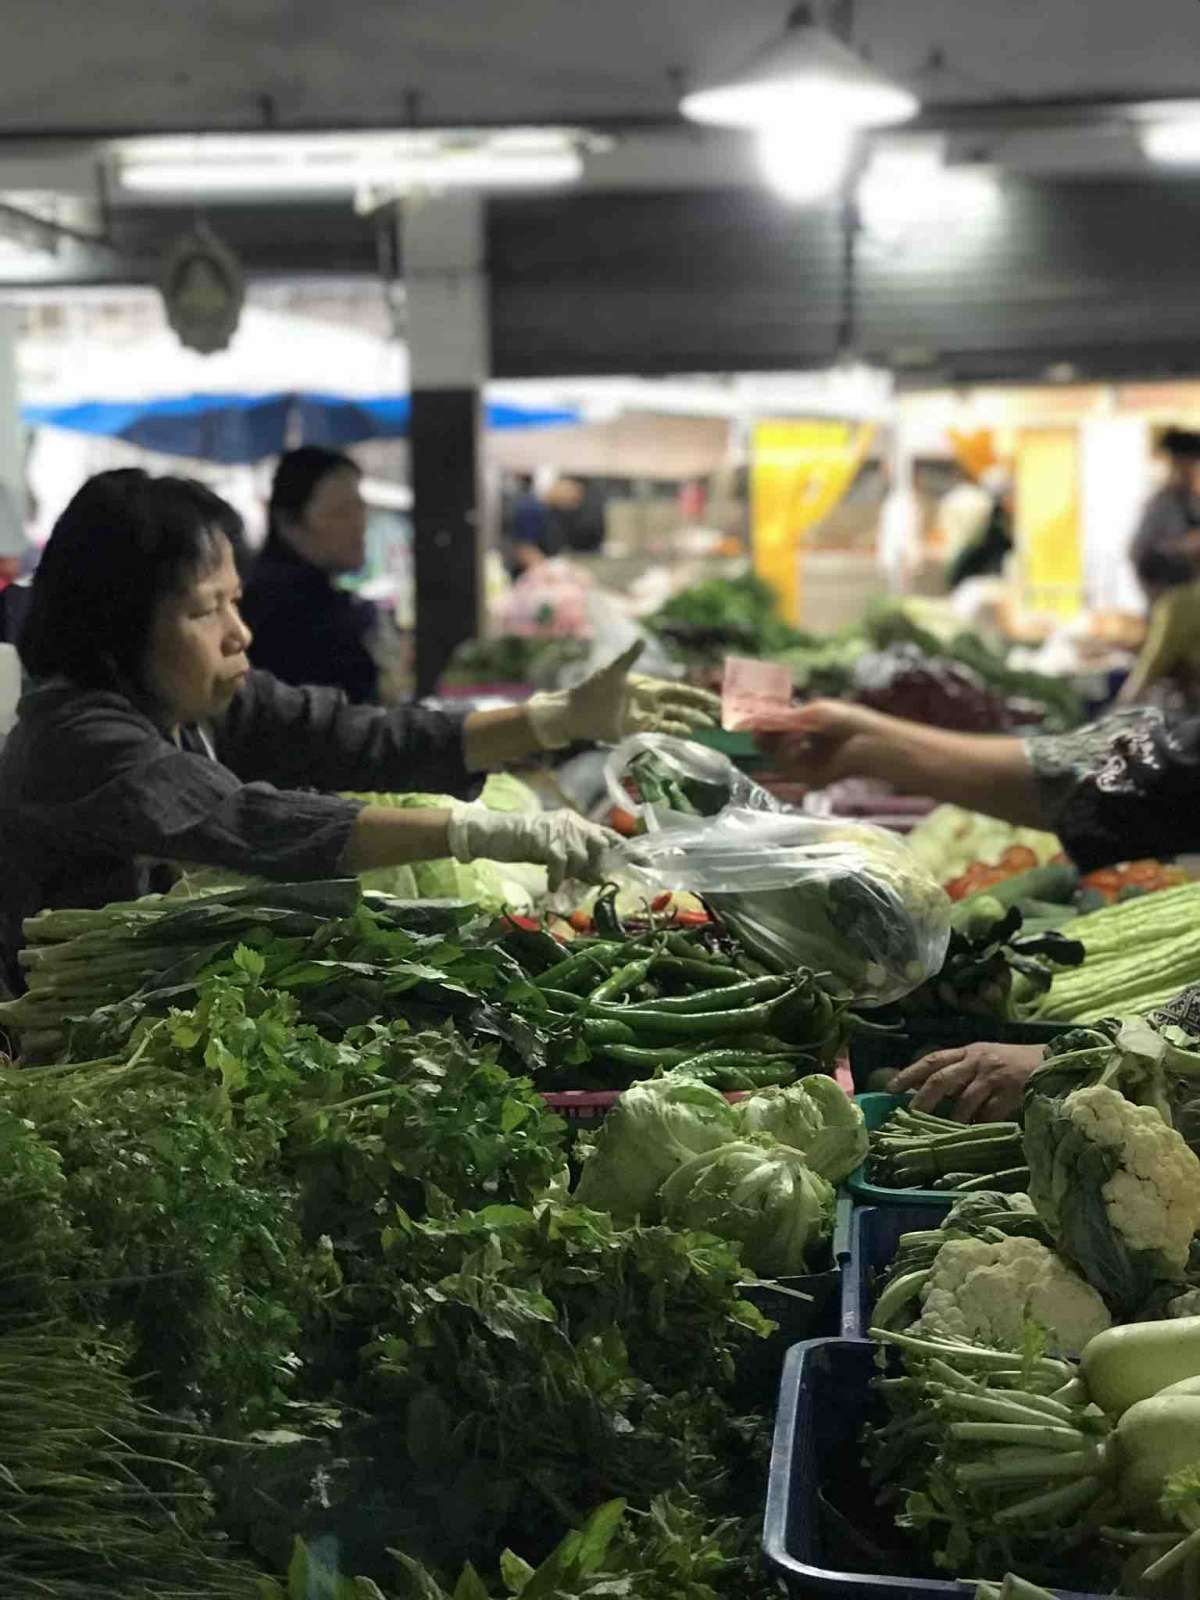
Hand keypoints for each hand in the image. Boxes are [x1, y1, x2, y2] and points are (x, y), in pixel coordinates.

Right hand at [447, 806, 617, 891]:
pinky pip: (561, 864)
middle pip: (599, 844)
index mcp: (577, 822)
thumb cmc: (523, 843)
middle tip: (587, 879)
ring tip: (559, 878)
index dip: (628, 849)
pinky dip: (558, 878)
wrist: (494, 834)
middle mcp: (572, 822)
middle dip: (596, 865)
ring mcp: (559, 829)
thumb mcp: (555, 850)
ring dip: (573, 873)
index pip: (609, 834)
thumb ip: (577, 859)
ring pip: (581, 857)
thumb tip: (599, 876)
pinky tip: (552, 885)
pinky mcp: (545, 839)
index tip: (647, 863)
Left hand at [527, 641, 719, 748]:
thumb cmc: (593, 688)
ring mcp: (644, 718)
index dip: (696, 696)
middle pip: (681, 707)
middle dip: (699, 711)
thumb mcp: (613, 671)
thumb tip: (641, 639)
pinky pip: (659, 733)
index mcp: (648, 687)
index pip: (678, 692)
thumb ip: (629, 657)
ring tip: (707, 726)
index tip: (712, 700)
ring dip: (690, 723)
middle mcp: (650, 703)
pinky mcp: (636, 732)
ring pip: (673, 721)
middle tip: (718, 716)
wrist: (576, 711)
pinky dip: (673, 733)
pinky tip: (686, 735)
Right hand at [756, 699, 890, 787]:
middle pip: (770, 747)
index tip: (749, 719)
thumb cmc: (849, 721)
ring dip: (777, 742)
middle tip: (756, 727)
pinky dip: (788, 752)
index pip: (775, 731)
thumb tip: (753, 718)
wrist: (872, 742)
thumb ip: (783, 718)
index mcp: (804, 731)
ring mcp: (806, 767)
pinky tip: (798, 738)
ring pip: (775, 758)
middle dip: (763, 736)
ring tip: (790, 729)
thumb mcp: (814, 713)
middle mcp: (803, 750)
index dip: (762, 725)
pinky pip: (787, 767)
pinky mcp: (810, 779)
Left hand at [889, 1042, 1046, 1121]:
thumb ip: (964, 1071)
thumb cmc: (1017, 1062)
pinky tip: (975, 1133)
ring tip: (943, 1132)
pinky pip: (989, 1113)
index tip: (890, 1088)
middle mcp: (977, 1060)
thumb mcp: (987, 1059)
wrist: (1055, 1059)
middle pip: (941, 1079)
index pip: (932, 1059)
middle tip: (910, 1115)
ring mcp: (993, 1076)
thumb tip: (934, 1093)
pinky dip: (979, 1125)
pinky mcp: (1010, 1091)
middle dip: (923, 1099)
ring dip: (953, 1119)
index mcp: (969, 1051)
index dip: (910, 1073)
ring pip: (964, 1101)